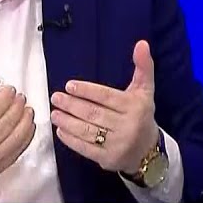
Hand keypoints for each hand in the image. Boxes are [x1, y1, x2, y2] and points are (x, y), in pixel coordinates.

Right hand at [0, 69, 36, 202]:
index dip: (4, 98)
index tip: (10, 89)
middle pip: (7, 123)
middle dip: (17, 106)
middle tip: (21, 96)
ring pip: (16, 138)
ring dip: (25, 122)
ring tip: (28, 109)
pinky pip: (16, 153)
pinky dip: (25, 140)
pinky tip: (28, 129)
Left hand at [50, 40, 158, 174]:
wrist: (148, 151)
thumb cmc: (141, 114)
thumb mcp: (144, 91)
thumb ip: (143, 67)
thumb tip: (141, 43)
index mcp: (135, 106)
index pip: (106, 97)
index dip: (87, 91)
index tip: (69, 85)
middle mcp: (128, 125)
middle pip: (94, 113)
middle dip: (72, 105)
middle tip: (56, 97)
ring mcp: (118, 144)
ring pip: (88, 130)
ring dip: (67, 121)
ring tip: (54, 113)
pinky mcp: (108, 159)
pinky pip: (86, 148)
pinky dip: (71, 140)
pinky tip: (60, 130)